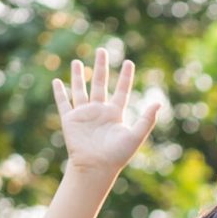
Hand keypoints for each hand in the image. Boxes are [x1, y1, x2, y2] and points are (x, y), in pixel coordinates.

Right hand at [51, 48, 158, 175]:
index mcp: (116, 113)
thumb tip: (158, 103)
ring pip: (81, 89)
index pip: (122, 90)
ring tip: (78, 61)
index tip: (129, 62)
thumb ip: (147, 119)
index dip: (126, 77)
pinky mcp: (70, 119)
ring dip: (79, 75)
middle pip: (101, 83)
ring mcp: (84, 114)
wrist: (96, 167)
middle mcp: (100, 111)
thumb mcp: (136, 135)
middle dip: (101, 67)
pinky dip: (60, 92)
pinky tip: (57, 81)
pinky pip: (64, 102)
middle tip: (101, 50)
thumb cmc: (118, 154)